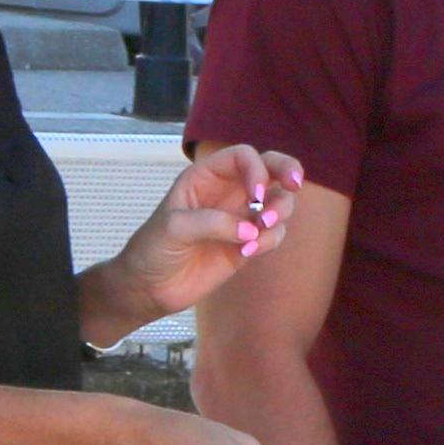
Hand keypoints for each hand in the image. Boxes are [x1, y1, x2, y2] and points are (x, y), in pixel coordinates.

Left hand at [116, 144, 304, 320]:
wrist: (149, 288)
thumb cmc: (152, 249)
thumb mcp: (174, 228)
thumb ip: (211, 223)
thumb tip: (249, 229)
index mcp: (206, 176)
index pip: (242, 157)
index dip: (255, 169)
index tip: (256, 196)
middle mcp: (228, 192)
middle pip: (270, 169)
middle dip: (288, 171)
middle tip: (294, 185)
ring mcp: (240, 218)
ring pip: (278, 202)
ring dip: (279, 213)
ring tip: (260, 232)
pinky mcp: (248, 245)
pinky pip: (273, 235)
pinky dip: (269, 242)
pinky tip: (246, 254)